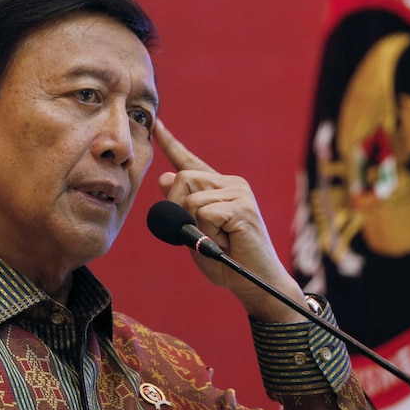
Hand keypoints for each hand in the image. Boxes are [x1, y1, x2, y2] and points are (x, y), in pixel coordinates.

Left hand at [153, 119, 307, 322]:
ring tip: (218, 240)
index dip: (170, 144)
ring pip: (191, 198)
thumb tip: (165, 177)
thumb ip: (180, 208)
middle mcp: (230, 184)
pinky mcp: (242, 206)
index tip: (155, 125)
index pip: (189, 162)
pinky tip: (226, 242)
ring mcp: (239, 193)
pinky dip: (207, 233)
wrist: (254, 283)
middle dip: (178, 209)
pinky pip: (204, 213)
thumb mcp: (193, 233)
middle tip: (198, 234)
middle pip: (183, 179)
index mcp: (218, 188)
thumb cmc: (224, 261)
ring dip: (195, 226)